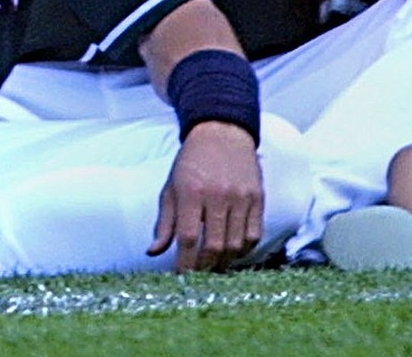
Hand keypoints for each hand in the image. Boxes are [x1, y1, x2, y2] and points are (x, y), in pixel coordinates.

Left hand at [149, 121, 263, 271]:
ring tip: (214, 267)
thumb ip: (164, 222)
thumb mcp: (170, 188)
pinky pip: (254, 234)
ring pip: (236, 244)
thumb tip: (153, 252)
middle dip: (205, 267)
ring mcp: (241, 197)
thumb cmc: (190, 163)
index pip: (187, 237)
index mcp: (191, 192)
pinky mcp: (258, 198)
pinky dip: (244, 250)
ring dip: (225, 262)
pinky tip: (233, 252)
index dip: (184, 262)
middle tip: (199, 276)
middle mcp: (217, 195)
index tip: (181, 276)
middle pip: (214, 245)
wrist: (221, 133)